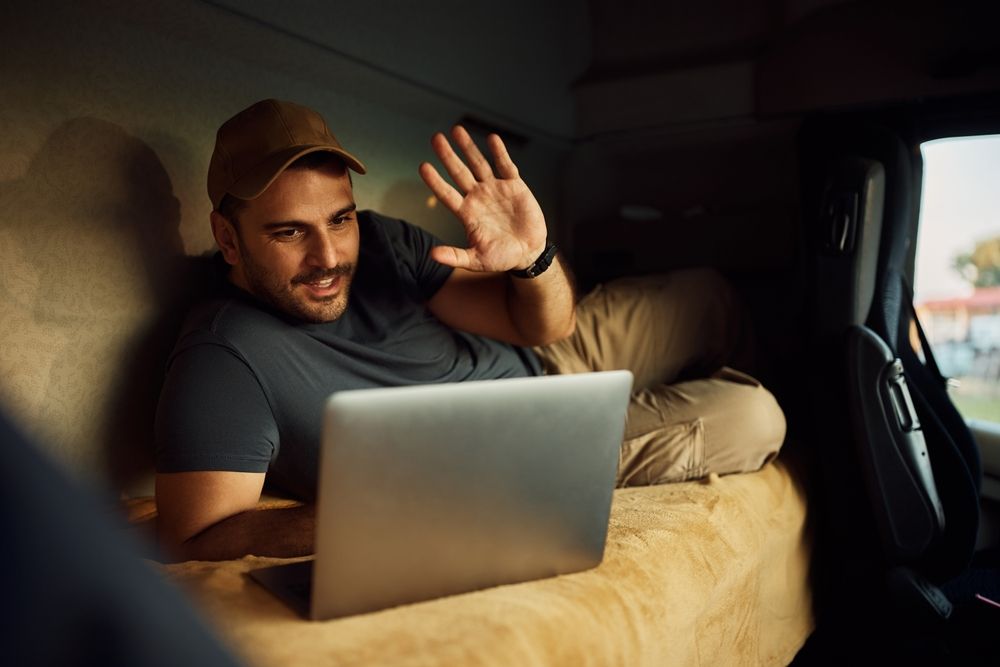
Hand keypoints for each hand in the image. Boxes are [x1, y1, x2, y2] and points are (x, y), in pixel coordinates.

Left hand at [418, 126, 546, 272]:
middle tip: (435, 138)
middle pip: (459, 172)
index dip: (435, 181)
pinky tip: (491, 138)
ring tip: (457, 130)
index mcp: (467, 213)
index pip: (446, 193)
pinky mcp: (514, 186)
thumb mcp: (476, 260)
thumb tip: (432, 255)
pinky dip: (499, 153)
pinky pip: (505, 166)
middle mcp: (478, 197)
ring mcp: (495, 189)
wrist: (528, 253)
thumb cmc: (501, 258)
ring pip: (479, 164)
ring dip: (468, 148)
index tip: (423, 166)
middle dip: (448, 155)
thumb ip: (455, 256)